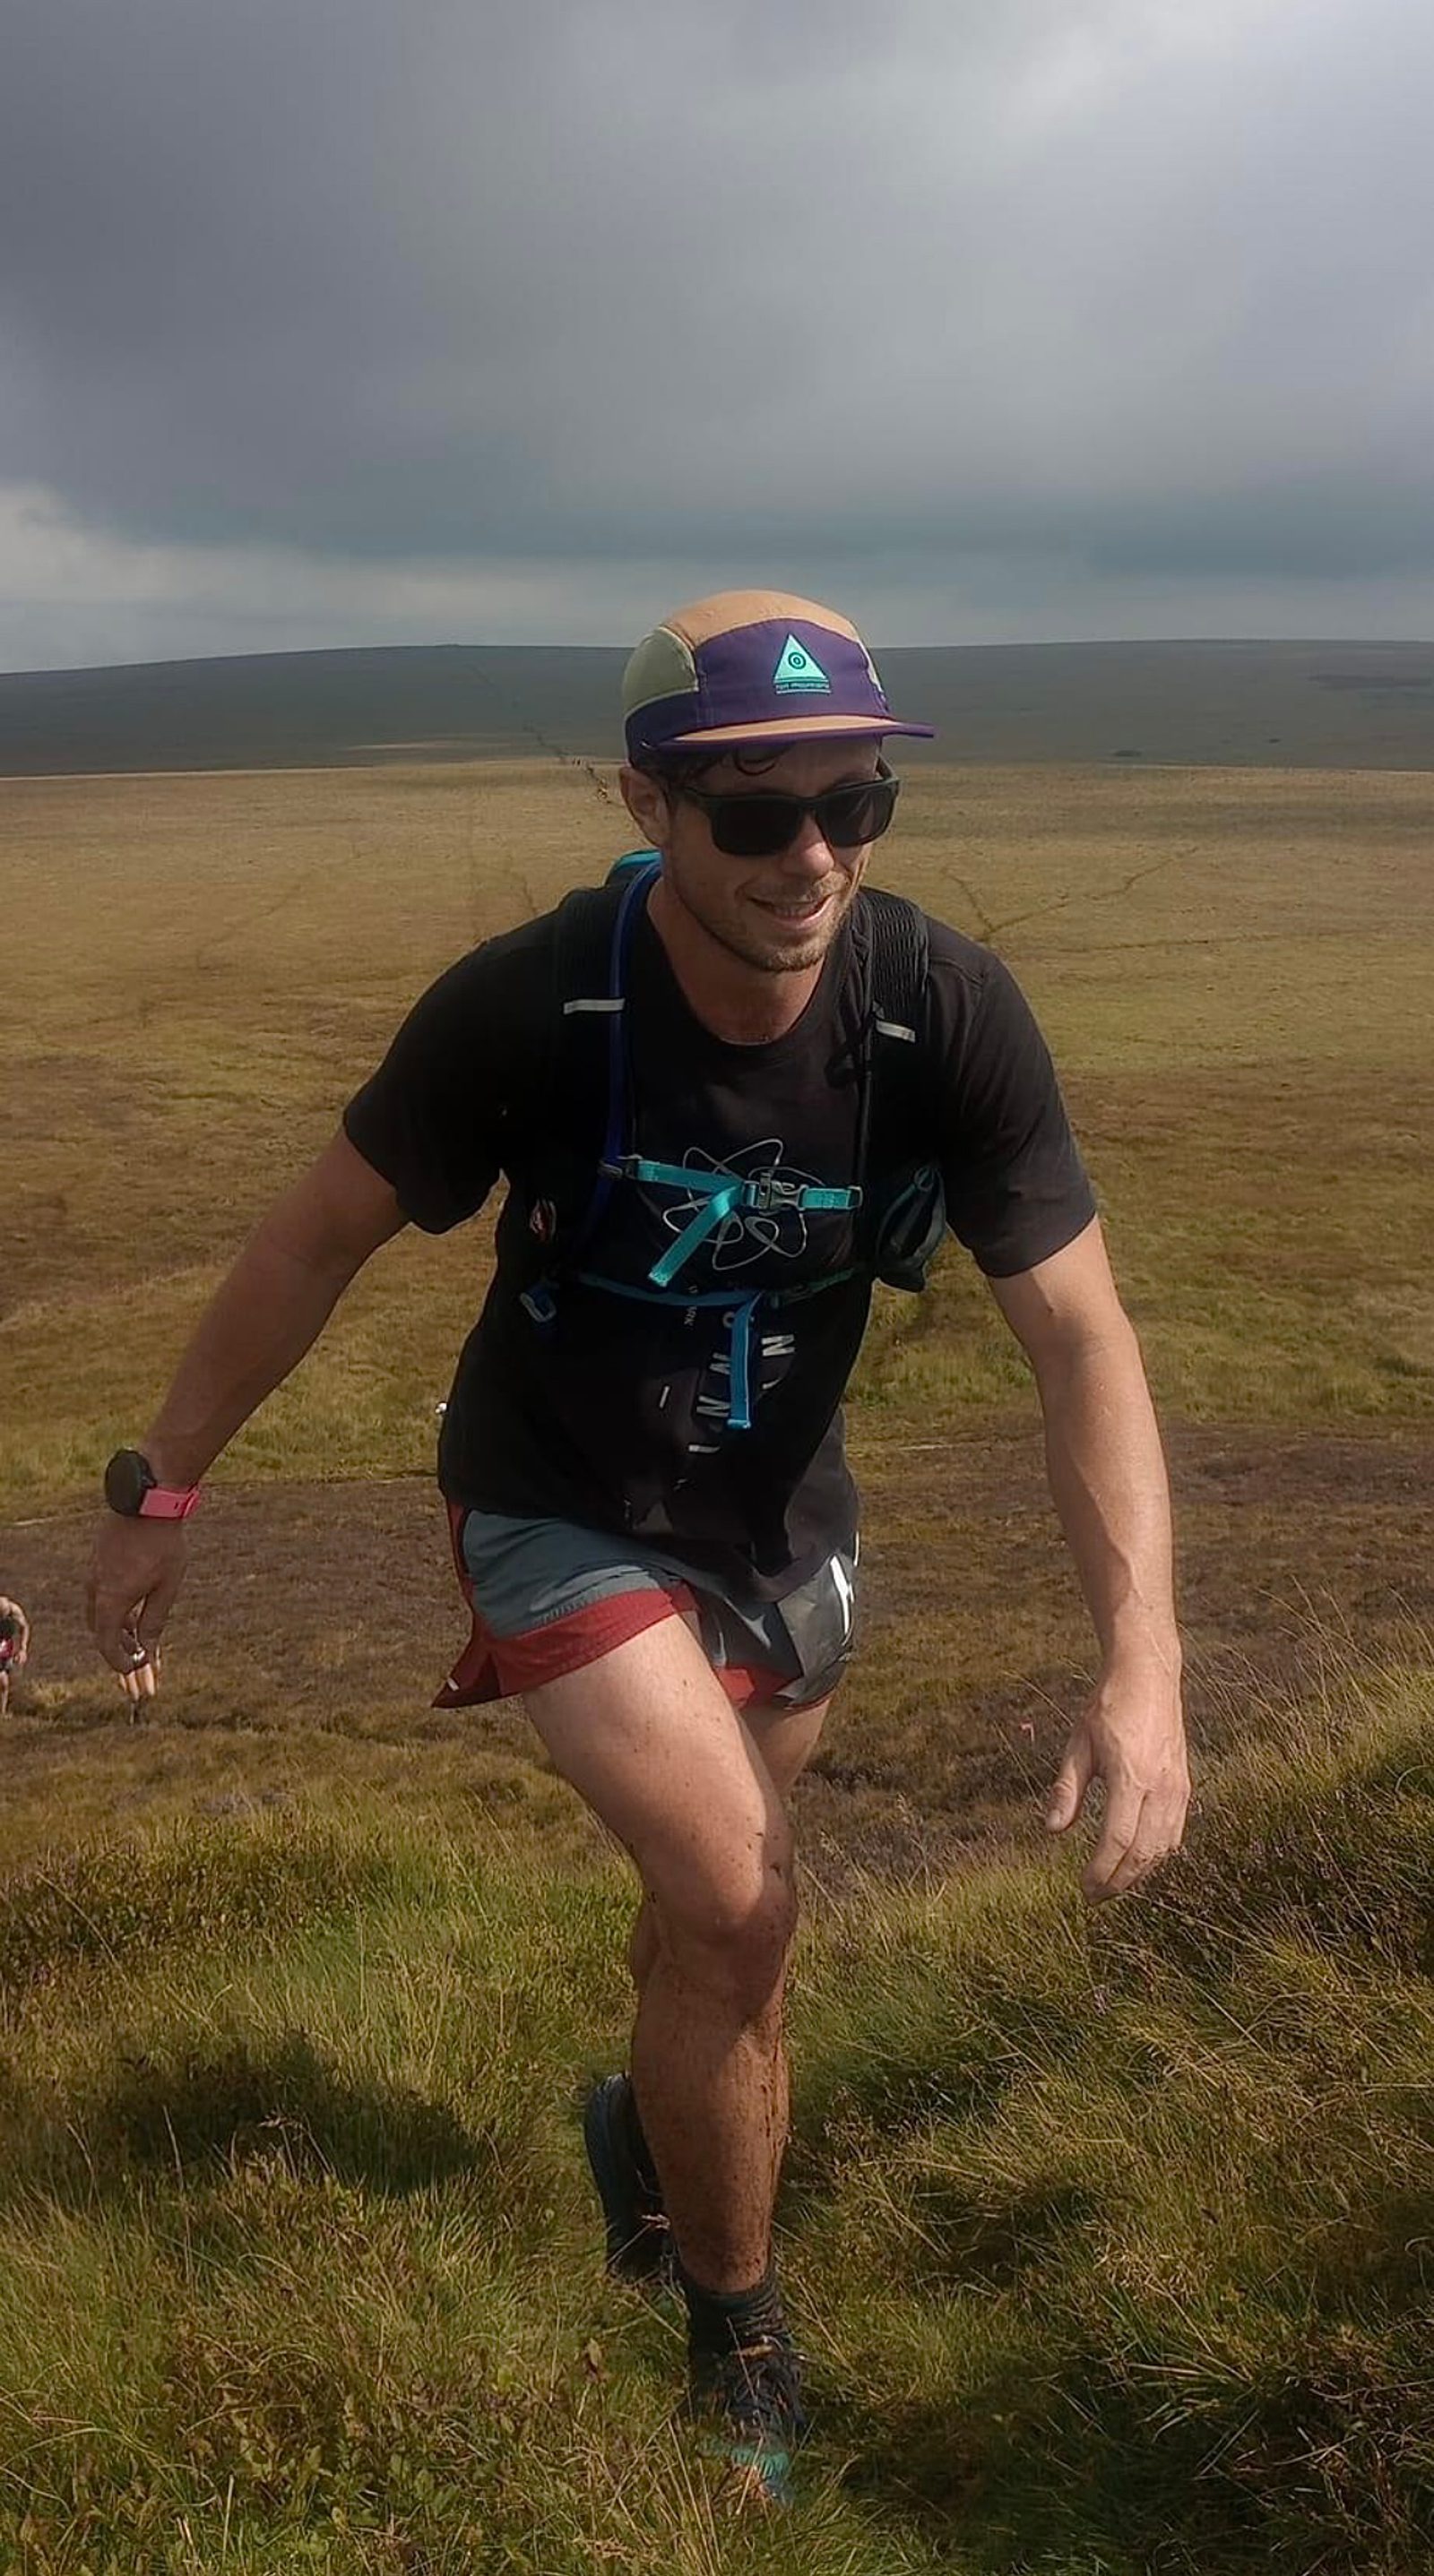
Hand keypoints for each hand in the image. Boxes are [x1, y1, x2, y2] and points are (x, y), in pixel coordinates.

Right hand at [86, 1517, 187, 1704]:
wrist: (149, 1500)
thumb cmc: (163, 1544)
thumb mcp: (165, 1588)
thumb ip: (154, 1621)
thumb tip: (147, 1651)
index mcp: (110, 1600)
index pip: (106, 1645)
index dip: (120, 1663)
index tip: (135, 1672)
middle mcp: (95, 1588)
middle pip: (101, 1631)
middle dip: (119, 1651)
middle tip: (138, 1666)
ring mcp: (94, 1572)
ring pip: (100, 1612)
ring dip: (118, 1629)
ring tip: (139, 1641)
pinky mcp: (98, 1559)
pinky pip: (102, 1594)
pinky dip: (116, 1609)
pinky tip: (134, 1612)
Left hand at [1045, 1652, 1189, 1902]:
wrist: (1149, 1676)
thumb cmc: (1108, 1707)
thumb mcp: (1078, 1744)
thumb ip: (1067, 1790)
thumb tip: (1052, 1830)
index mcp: (1131, 1775)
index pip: (1118, 1839)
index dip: (1101, 1871)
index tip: (1084, 1888)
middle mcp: (1161, 1786)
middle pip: (1144, 1853)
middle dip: (1119, 1882)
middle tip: (1094, 1896)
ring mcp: (1178, 1787)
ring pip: (1163, 1848)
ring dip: (1139, 1873)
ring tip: (1112, 1884)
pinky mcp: (1185, 1786)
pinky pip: (1175, 1833)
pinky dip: (1157, 1855)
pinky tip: (1138, 1861)